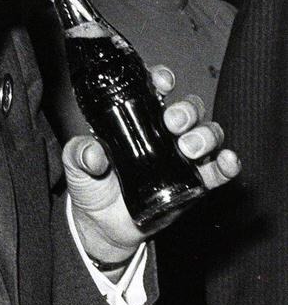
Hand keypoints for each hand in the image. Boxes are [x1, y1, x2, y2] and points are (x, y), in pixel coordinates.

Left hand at [65, 65, 240, 264]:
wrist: (101, 225)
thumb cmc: (90, 185)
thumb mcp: (76, 164)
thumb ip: (80, 154)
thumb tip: (94, 154)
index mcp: (135, 119)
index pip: (154, 90)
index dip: (162, 79)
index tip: (161, 81)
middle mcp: (163, 133)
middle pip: (187, 109)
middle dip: (185, 110)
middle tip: (172, 122)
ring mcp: (181, 157)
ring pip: (207, 133)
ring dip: (205, 135)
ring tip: (188, 147)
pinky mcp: (194, 183)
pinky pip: (219, 170)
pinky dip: (228, 163)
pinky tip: (227, 161)